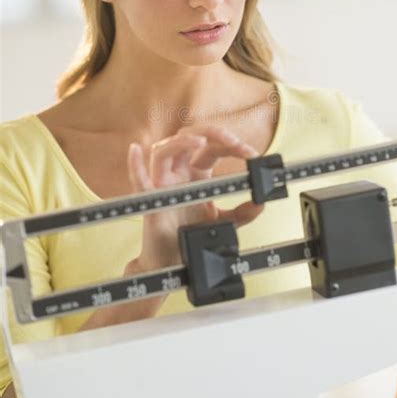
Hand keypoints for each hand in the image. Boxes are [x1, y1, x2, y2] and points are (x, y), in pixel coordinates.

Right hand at [126, 124, 264, 270]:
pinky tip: (135, 150)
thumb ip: (245, 211)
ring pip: (164, 150)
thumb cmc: (193, 237)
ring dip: (181, 141)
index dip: (233, 146)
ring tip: (200, 141)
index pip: (213, 147)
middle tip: (235, 142)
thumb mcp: (227, 222)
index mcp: (196, 173)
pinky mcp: (149, 201)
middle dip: (213, 133)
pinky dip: (134, 165)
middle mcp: (178, 173)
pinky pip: (138, 180)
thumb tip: (262, 200)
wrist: (177, 264)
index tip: (252, 155)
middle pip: (190, 138)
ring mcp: (162, 184)